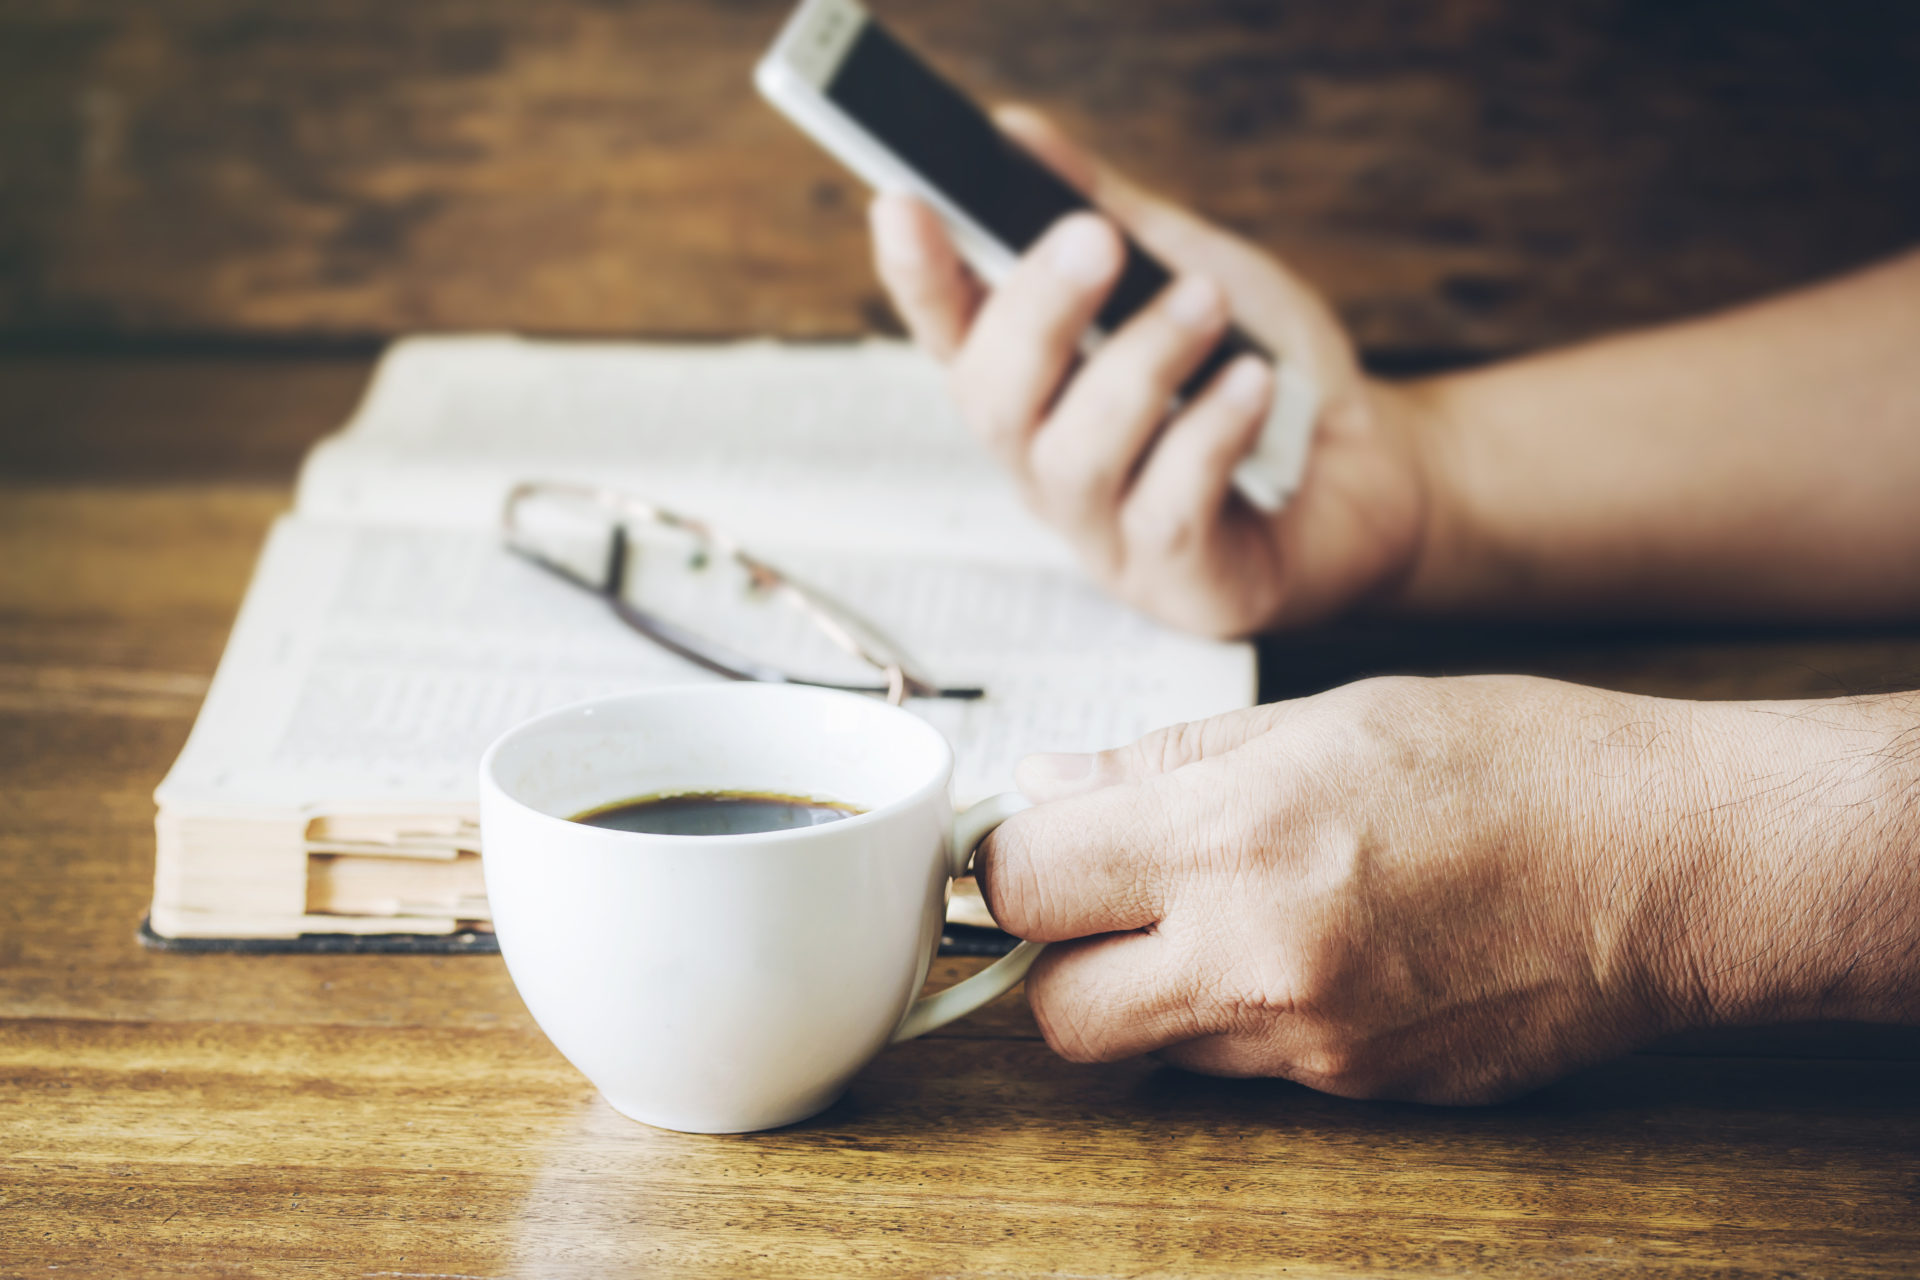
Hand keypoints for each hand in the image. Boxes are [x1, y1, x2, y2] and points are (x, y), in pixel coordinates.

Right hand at [869, 108, 1429, 637]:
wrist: (1382, 464)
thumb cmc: (1270, 373)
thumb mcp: (1187, 267)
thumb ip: (1104, 208)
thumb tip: (1016, 134)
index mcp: (1038, 387)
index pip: (949, 332)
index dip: (915, 275)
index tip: (902, 202)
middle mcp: (1050, 465)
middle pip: (990, 400)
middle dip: (1035, 312)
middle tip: (1092, 239)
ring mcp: (1107, 533)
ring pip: (1074, 456)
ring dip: (1138, 365)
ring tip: (1206, 303)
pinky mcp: (1178, 583)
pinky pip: (1169, 509)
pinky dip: (1209, 433)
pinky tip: (1253, 384)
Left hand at [975, 676, 1919, 1102]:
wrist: (1676, 868)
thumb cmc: (1516, 763)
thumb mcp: (1326, 716)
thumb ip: (1166, 764)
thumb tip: (1051, 787)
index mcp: (1234, 837)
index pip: (1023, 886)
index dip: (1009, 863)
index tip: (1034, 843)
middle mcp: (1255, 959)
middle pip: (1056, 1014)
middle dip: (1060, 958)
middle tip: (1110, 896)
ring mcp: (1309, 1045)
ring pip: (1150, 1049)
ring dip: (1152, 991)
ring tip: (1236, 910)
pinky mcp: (1360, 1092)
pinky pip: (1244, 1070)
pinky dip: (1240, 1019)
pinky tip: (1311, 949)